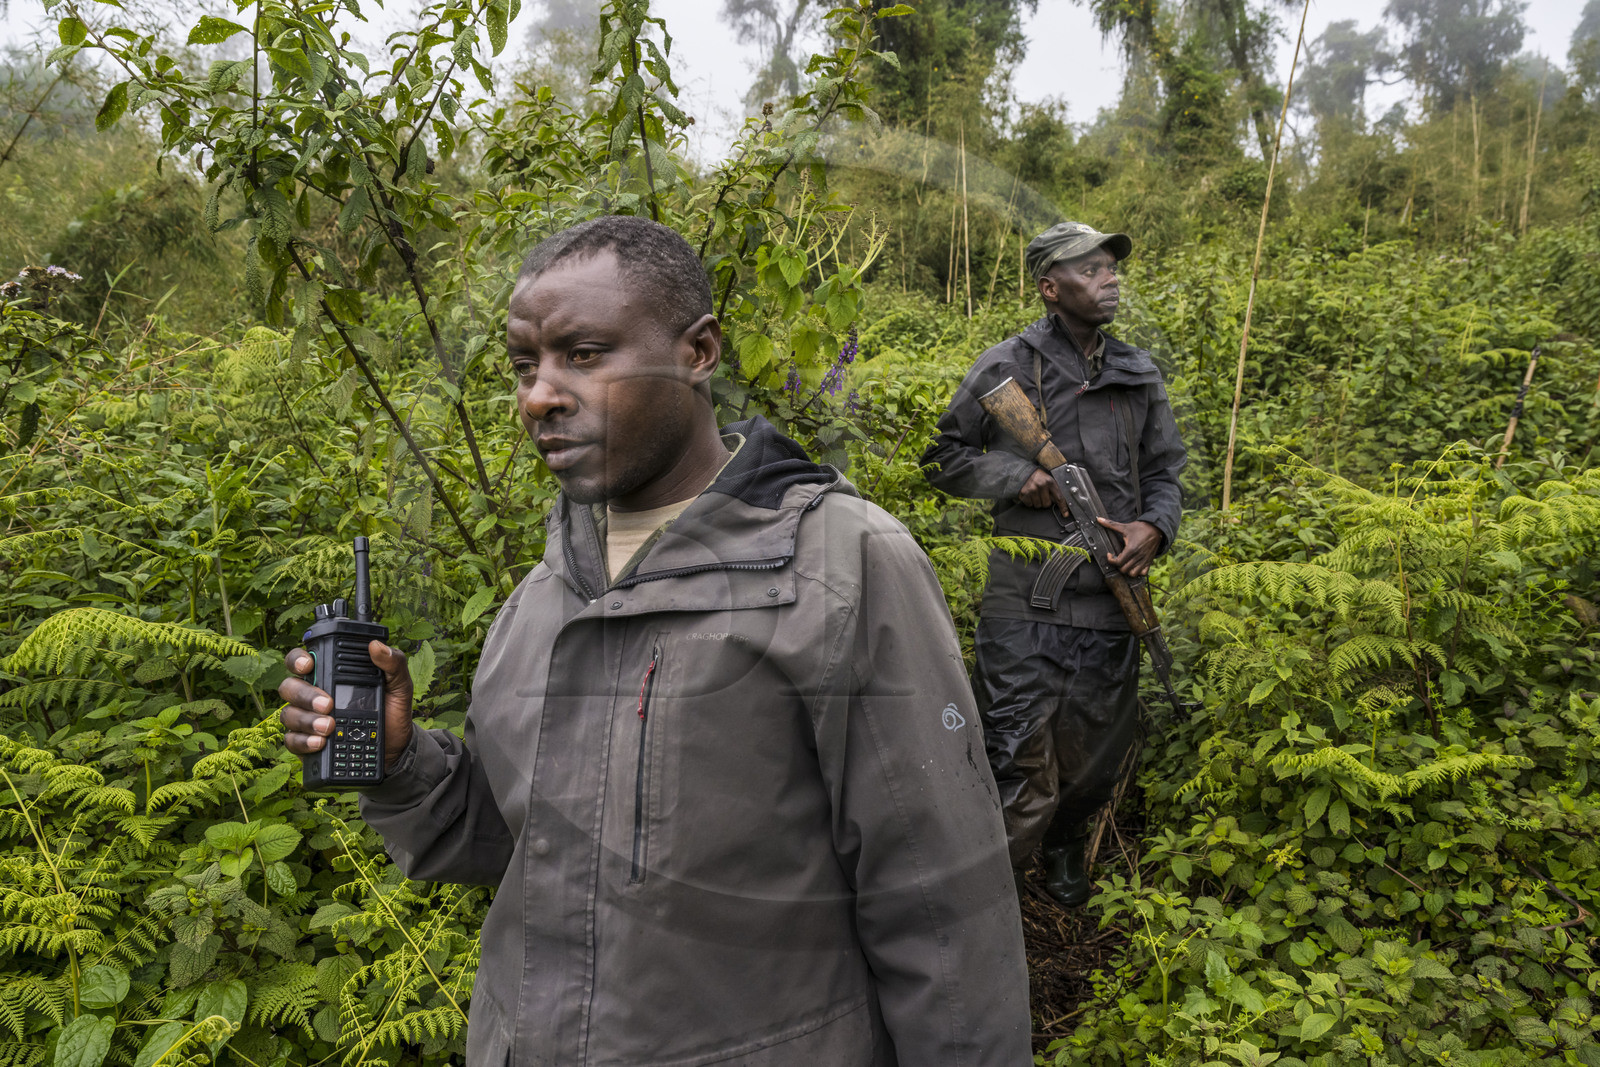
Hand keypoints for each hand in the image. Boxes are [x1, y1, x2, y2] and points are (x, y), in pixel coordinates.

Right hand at [279, 642, 413, 768]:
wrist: (396, 746)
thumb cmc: (392, 710)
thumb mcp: (399, 685)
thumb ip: (393, 664)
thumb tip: (377, 646)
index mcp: (329, 675)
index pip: (301, 660)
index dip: (297, 659)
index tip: (308, 665)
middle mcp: (311, 694)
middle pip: (289, 687)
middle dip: (304, 694)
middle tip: (327, 704)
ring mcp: (306, 718)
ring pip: (289, 714)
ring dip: (306, 719)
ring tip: (329, 726)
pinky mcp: (305, 742)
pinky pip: (292, 740)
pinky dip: (304, 741)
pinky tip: (320, 742)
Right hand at [1017, 468, 1064, 509]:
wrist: (1024, 471)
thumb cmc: (1038, 476)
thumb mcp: (1048, 479)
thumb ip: (1054, 490)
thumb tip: (1058, 502)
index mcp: (1050, 482)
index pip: (1059, 497)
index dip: (1063, 507)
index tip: (1065, 514)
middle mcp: (1041, 485)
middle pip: (1047, 504)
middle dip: (1045, 502)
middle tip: (1042, 495)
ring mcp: (1032, 490)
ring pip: (1038, 505)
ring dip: (1037, 502)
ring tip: (1035, 494)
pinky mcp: (1024, 493)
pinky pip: (1029, 504)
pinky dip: (1029, 501)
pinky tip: (1030, 495)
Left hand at [1099, 518, 1162, 576]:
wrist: (1156, 528)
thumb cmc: (1140, 528)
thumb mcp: (1125, 527)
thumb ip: (1111, 524)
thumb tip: (1098, 519)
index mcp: (1131, 549)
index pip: (1118, 562)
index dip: (1111, 560)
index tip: (1110, 555)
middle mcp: (1138, 556)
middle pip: (1124, 570)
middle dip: (1118, 565)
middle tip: (1117, 558)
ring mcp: (1144, 560)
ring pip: (1133, 574)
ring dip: (1127, 570)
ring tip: (1125, 563)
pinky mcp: (1149, 561)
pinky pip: (1143, 573)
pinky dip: (1137, 572)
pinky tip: (1134, 565)